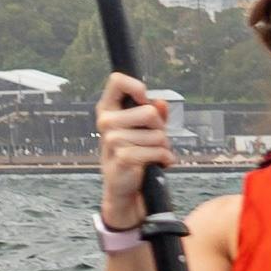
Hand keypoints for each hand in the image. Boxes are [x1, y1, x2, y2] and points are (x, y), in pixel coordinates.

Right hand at [94, 72, 175, 228]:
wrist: (124, 188)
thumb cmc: (134, 155)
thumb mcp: (142, 131)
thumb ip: (153, 114)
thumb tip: (160, 103)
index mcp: (108, 110)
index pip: (118, 81)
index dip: (136, 86)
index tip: (144, 98)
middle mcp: (106, 122)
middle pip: (149, 112)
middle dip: (160, 128)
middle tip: (152, 140)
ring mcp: (112, 140)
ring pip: (158, 135)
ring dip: (163, 148)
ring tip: (152, 155)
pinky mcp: (123, 157)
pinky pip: (158, 152)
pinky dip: (164, 160)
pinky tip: (155, 165)